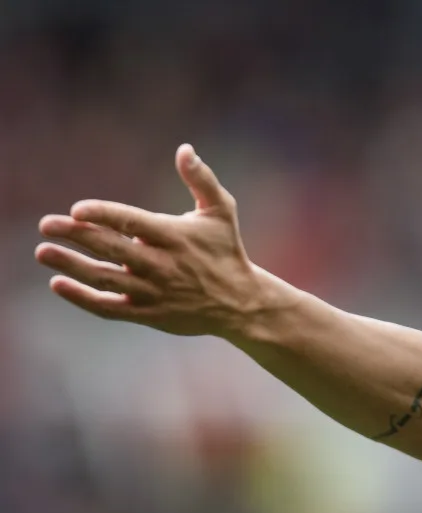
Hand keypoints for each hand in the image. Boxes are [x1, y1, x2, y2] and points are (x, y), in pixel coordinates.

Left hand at [36, 144, 262, 336]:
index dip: (104, 215)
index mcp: (176, 236)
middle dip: (77, 236)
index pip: (134, 222)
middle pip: (112, 249)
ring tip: (43, 252)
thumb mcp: (222, 211)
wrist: (239, 302)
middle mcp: (162, 264)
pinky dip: (82, 298)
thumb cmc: (226, 250)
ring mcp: (153, 291)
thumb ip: (202, 179)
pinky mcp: (148, 314)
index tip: (77, 209)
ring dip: (71, 265)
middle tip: (46, 224)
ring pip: (105, 278)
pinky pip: (108, 307)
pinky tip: (58, 283)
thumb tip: (185, 149)